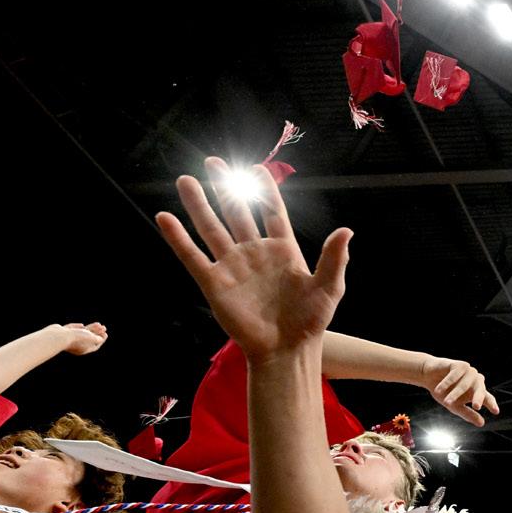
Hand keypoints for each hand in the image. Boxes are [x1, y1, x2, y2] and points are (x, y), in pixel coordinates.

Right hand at [52, 322, 107, 354]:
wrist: (56, 335)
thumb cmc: (73, 338)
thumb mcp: (89, 338)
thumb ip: (96, 339)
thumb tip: (100, 338)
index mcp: (83, 350)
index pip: (94, 345)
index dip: (101, 339)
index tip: (105, 333)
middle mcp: (76, 346)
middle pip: (89, 339)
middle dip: (96, 333)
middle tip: (103, 327)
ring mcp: (69, 339)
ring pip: (81, 334)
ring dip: (90, 329)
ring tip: (97, 324)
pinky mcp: (63, 333)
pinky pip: (72, 330)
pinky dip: (78, 327)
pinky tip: (82, 325)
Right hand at [155, 158, 351, 361]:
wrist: (287, 350)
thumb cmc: (310, 321)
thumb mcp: (329, 287)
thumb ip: (334, 258)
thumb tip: (346, 230)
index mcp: (283, 250)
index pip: (271, 211)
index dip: (264, 190)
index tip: (255, 168)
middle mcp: (255, 253)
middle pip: (236, 212)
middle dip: (224, 187)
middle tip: (213, 162)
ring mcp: (233, 266)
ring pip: (212, 228)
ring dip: (198, 204)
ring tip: (186, 180)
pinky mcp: (215, 284)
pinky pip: (192, 257)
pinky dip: (178, 238)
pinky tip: (165, 217)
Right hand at [420, 356, 498, 426]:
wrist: (428, 376)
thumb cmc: (444, 392)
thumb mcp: (455, 406)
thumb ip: (468, 414)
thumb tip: (482, 423)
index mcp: (477, 391)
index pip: (487, 398)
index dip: (492, 404)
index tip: (496, 411)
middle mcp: (476, 380)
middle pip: (480, 390)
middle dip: (478, 398)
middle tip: (476, 407)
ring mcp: (469, 372)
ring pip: (464, 385)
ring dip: (455, 394)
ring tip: (446, 403)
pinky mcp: (460, 365)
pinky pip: (454, 375)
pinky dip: (446, 383)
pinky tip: (439, 390)